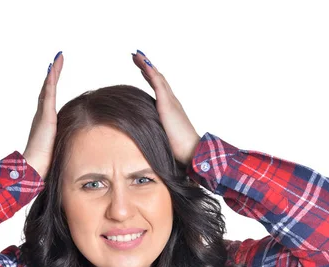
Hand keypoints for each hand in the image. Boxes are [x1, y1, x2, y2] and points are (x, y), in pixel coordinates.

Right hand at [23, 51, 63, 179]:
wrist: (35, 166)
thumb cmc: (47, 162)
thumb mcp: (60, 147)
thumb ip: (65, 143)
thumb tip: (78, 148)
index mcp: (45, 122)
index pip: (49, 99)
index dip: (51, 86)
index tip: (55, 75)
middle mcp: (41, 115)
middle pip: (46, 89)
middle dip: (52, 74)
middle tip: (57, 60)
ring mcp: (42, 113)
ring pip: (47, 87)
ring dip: (53, 72)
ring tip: (58, 59)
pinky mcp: (45, 115)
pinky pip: (49, 92)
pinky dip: (51, 79)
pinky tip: (54, 69)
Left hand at [131, 50, 200, 166]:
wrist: (191, 151)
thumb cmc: (179, 148)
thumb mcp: (163, 135)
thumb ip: (156, 130)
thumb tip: (144, 133)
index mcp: (170, 108)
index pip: (159, 87)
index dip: (150, 76)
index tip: (142, 68)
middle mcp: (172, 101)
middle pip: (158, 78)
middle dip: (147, 66)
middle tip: (137, 56)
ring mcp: (170, 101)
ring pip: (157, 77)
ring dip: (147, 65)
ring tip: (137, 55)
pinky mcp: (167, 104)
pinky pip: (158, 84)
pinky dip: (151, 72)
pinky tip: (144, 64)